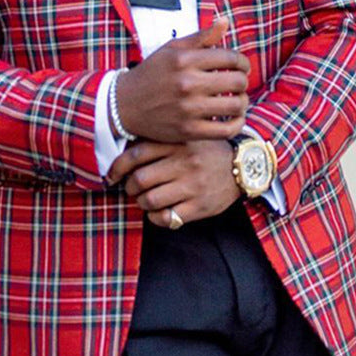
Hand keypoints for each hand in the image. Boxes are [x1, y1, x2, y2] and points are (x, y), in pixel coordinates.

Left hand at [107, 139, 241, 227]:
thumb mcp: (186, 137)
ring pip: (150, 200)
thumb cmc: (207, 151)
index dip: (117, 167)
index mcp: (178, 142)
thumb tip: (124, 156)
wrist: (244, 165)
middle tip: (131, 188)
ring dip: (142, 203)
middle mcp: (185, 162)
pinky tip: (159, 212)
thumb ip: (159, 140)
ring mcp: (193, 185)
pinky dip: (156, 217)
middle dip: (129, 187)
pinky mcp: (201, 206)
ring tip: (145, 199)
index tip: (111, 175)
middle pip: (140, 179)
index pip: (136, 154)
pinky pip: (167, 218)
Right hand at [114, 17, 249, 142]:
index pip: (230, 58)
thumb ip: (201, 37)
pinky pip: (226, 130)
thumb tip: (224, 21)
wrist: (124, 105)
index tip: (241, 67)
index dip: (242, 62)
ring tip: (238, 100)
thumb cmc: (152, 74)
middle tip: (239, 83)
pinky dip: (237, 124)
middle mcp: (187, 83)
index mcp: (184, 60)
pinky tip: (234, 118)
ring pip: (235, 105)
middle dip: (243, 81)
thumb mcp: (172, 49)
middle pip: (237, 81)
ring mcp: (188, 108)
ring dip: (243, 102)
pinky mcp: (188, 130)